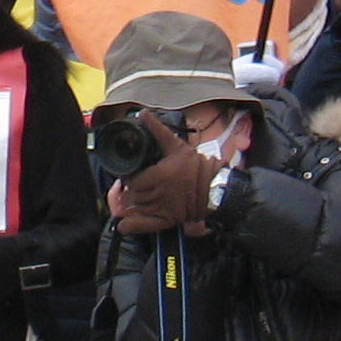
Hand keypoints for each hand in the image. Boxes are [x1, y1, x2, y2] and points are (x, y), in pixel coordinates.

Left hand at [106, 112, 216, 235]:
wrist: (216, 188)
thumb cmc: (198, 167)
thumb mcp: (177, 146)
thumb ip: (158, 131)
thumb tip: (143, 114)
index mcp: (160, 175)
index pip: (134, 180)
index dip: (128, 179)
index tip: (129, 176)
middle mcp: (159, 193)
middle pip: (133, 196)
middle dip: (128, 192)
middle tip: (130, 188)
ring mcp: (163, 208)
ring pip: (137, 209)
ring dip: (130, 206)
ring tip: (130, 200)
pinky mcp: (168, 220)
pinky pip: (145, 226)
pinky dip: (131, 226)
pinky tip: (123, 224)